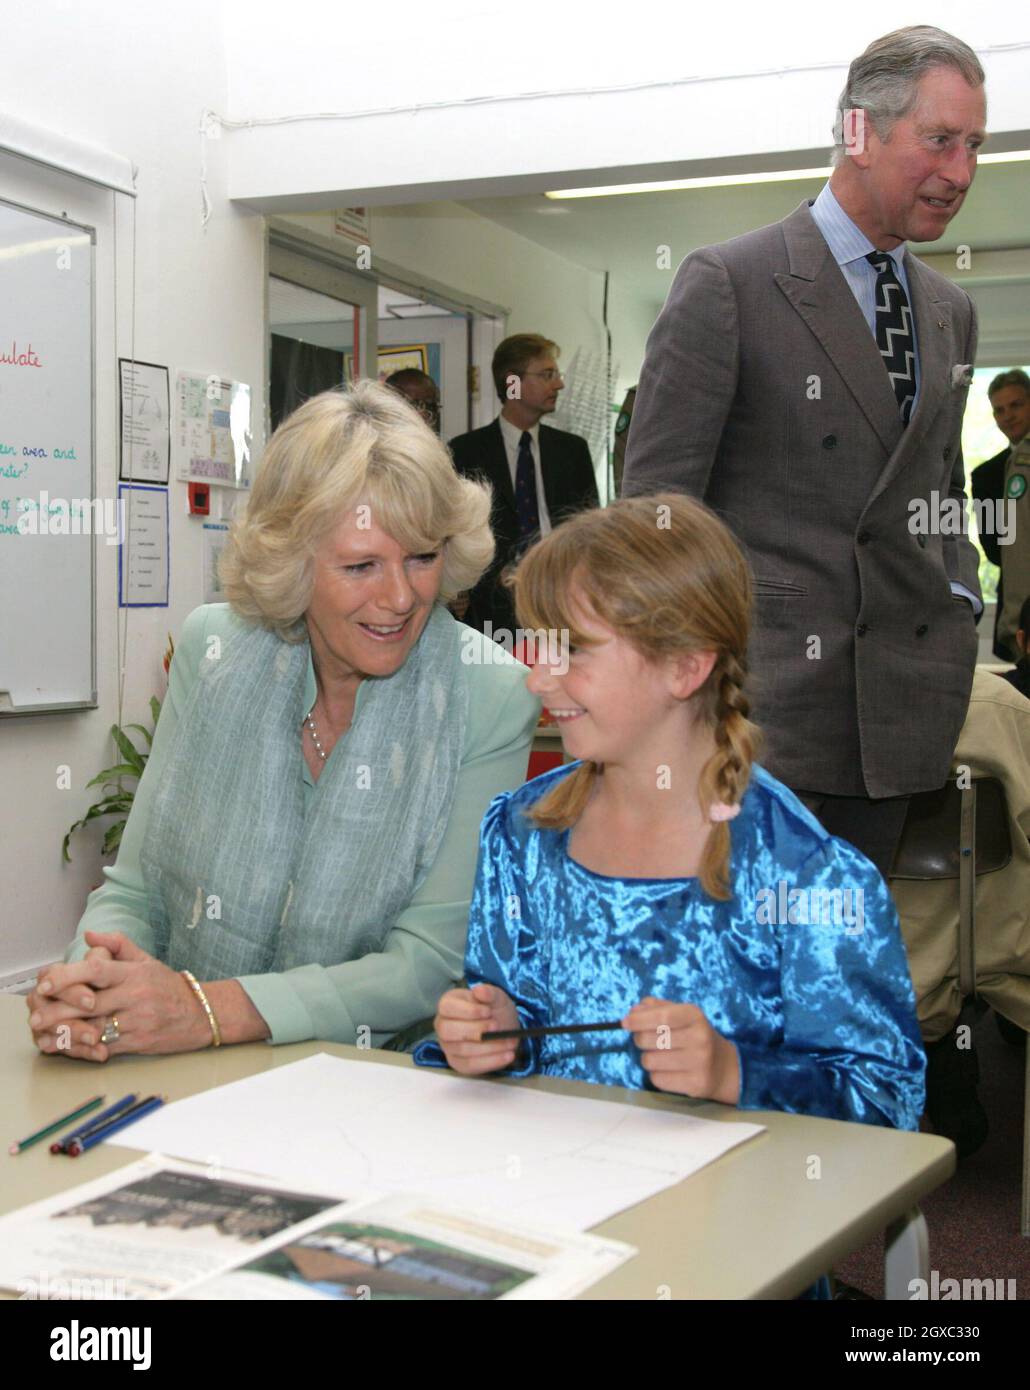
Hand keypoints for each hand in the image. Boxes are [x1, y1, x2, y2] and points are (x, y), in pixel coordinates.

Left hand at [29, 931, 209, 1060]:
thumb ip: (118, 945)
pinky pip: (105, 1047)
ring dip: (66, 1033)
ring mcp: (137, 1021)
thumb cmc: (169, 986)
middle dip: (57, 1010)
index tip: (46, 983)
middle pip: (88, 1003)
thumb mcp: (146, 960)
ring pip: (94, 1028)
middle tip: (35, 1015)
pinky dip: (84, 1048)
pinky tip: (68, 1047)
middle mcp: (135, 996)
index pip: (96, 969)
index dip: (68, 976)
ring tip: (45, 1035)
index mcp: (134, 973)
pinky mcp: (138, 1043)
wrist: (202, 1014)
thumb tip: (90, 935)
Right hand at [434, 983, 520, 1074]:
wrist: (504, 1029)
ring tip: (510, 1041)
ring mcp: (448, 1046)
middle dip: (475, 1030)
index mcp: (448, 1005)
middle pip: (449, 1031)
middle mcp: (442, 1026)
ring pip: (462, 1049)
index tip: (488, 1012)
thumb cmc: (494, 1010)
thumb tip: (479, 991)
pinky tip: (508, 1055)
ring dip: (489, 1047)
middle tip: (497, 1027)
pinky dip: (491, 1061)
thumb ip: (489, 992)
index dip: (467, 1011)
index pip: (447, 1007)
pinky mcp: (458, 1063)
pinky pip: (470, 1065)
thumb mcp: (497, 997)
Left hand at [624, 996, 740, 1103]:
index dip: (639, 1020)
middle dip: (640, 1039)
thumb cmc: (694, 1035)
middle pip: (649, 1040)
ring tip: (661, 1056)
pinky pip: (657, 1080)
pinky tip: (669, 1070)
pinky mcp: (696, 1084)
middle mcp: (699, 1037)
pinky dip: (656, 1075)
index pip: (662, 1016)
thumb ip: (656, 1008)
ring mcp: (699, 1062)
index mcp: (694, 1015)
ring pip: (649, 1061)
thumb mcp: (680, 1014)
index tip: (625, 1023)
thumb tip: (633, 1012)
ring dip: (648, 1059)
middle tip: (647, 1040)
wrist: (723, 1067)